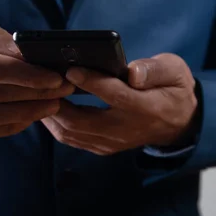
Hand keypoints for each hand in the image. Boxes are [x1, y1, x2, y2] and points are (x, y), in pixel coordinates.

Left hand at [41, 53, 198, 154]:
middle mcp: (126, 129)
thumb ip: (154, 70)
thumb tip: (133, 72)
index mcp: (146, 107)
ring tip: (36, 93)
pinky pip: (72, 139)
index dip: (92, 82)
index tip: (71, 69)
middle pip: (82, 121)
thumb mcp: (173, 71)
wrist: (179, 122)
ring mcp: (112, 142)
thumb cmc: (172, 88)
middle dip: (57, 102)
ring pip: (72, 133)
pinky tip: (44, 106)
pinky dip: (54, 124)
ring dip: (50, 114)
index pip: (115, 95)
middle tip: (40, 82)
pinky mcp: (102, 147)